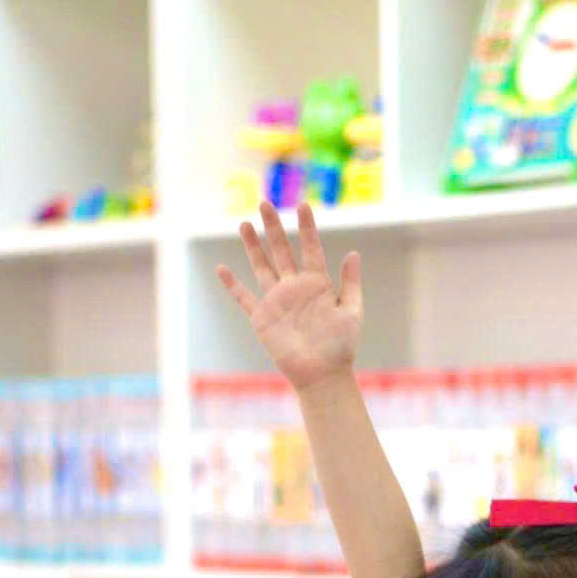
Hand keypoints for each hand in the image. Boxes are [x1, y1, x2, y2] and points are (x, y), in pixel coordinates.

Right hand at [215, 202, 361, 387]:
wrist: (322, 375)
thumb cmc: (341, 346)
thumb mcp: (352, 312)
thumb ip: (351, 283)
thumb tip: (354, 253)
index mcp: (318, 283)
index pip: (311, 248)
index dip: (307, 227)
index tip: (303, 205)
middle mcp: (295, 287)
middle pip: (281, 250)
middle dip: (273, 227)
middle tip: (265, 203)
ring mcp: (277, 301)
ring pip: (262, 266)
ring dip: (253, 246)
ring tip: (245, 223)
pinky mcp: (262, 318)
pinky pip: (244, 298)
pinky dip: (232, 285)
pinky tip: (222, 269)